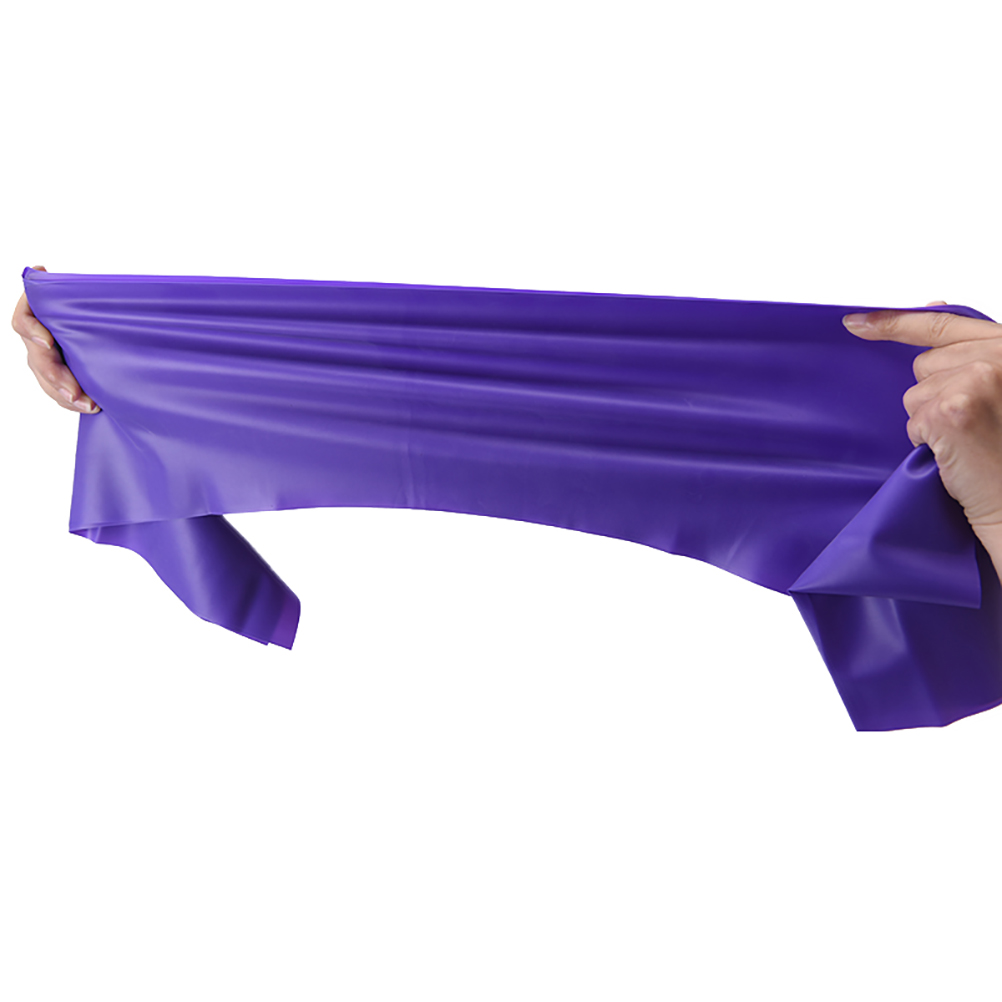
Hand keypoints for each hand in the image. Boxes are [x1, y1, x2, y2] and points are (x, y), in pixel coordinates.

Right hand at [11, 265, 99, 413]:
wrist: (110, 316)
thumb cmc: (96, 298)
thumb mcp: (86, 292)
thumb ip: (63, 288)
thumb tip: (38, 270)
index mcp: (39, 311)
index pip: (23, 320)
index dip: (31, 330)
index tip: (48, 341)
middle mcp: (39, 335)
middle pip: (37, 359)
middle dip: (56, 379)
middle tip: (76, 394)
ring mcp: (47, 356)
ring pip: (46, 379)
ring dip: (65, 396)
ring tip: (90, 406)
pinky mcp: (61, 372)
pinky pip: (59, 390)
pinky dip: (73, 401)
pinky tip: (91, 407)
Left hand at [842, 300, 1001, 562]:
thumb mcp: (998, 386)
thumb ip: (971, 351)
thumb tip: (932, 306)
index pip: (943, 322)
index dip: (895, 321)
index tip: (857, 321)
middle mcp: (996, 357)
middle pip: (924, 363)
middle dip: (935, 393)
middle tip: (971, 421)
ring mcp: (974, 380)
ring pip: (915, 394)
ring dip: (931, 419)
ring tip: (968, 438)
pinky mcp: (951, 410)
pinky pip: (914, 421)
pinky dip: (927, 441)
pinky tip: (957, 452)